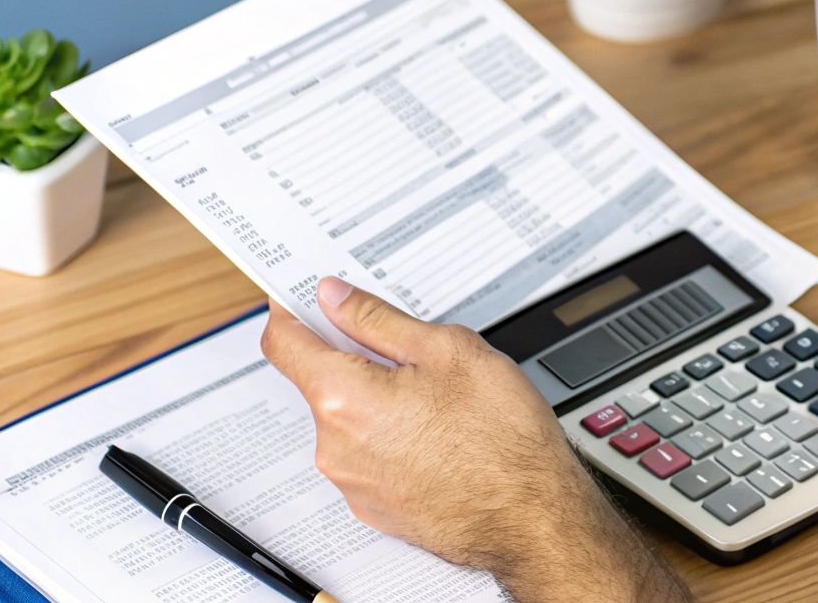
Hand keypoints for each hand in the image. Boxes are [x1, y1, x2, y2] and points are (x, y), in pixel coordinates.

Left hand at [261, 278, 693, 602]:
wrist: (533, 519)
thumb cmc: (502, 439)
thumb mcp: (450, 350)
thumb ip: (379, 320)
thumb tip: (336, 299)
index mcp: (345, 399)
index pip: (284, 343)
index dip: (292, 311)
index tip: (305, 298)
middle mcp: (336, 447)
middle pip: (322, 382)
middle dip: (356, 358)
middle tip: (411, 350)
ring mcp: (354, 484)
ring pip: (349, 421)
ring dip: (378, 400)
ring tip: (440, 399)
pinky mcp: (375, 508)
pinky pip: (368, 457)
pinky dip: (392, 438)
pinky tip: (439, 434)